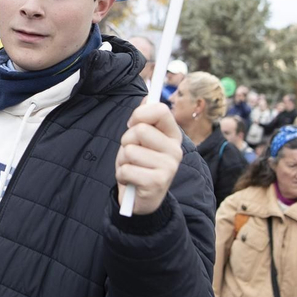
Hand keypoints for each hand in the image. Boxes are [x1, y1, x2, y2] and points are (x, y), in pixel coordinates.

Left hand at [114, 99, 181, 214]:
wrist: (141, 199)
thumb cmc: (139, 164)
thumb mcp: (141, 140)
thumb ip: (145, 119)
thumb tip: (147, 97)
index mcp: (173, 135)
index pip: (160, 110)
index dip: (139, 114)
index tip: (132, 124)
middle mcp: (175, 150)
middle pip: (140, 130)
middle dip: (126, 141)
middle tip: (132, 154)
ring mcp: (168, 168)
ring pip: (130, 151)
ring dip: (123, 161)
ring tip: (132, 168)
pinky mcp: (157, 183)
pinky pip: (126, 170)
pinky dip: (122, 175)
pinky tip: (130, 181)